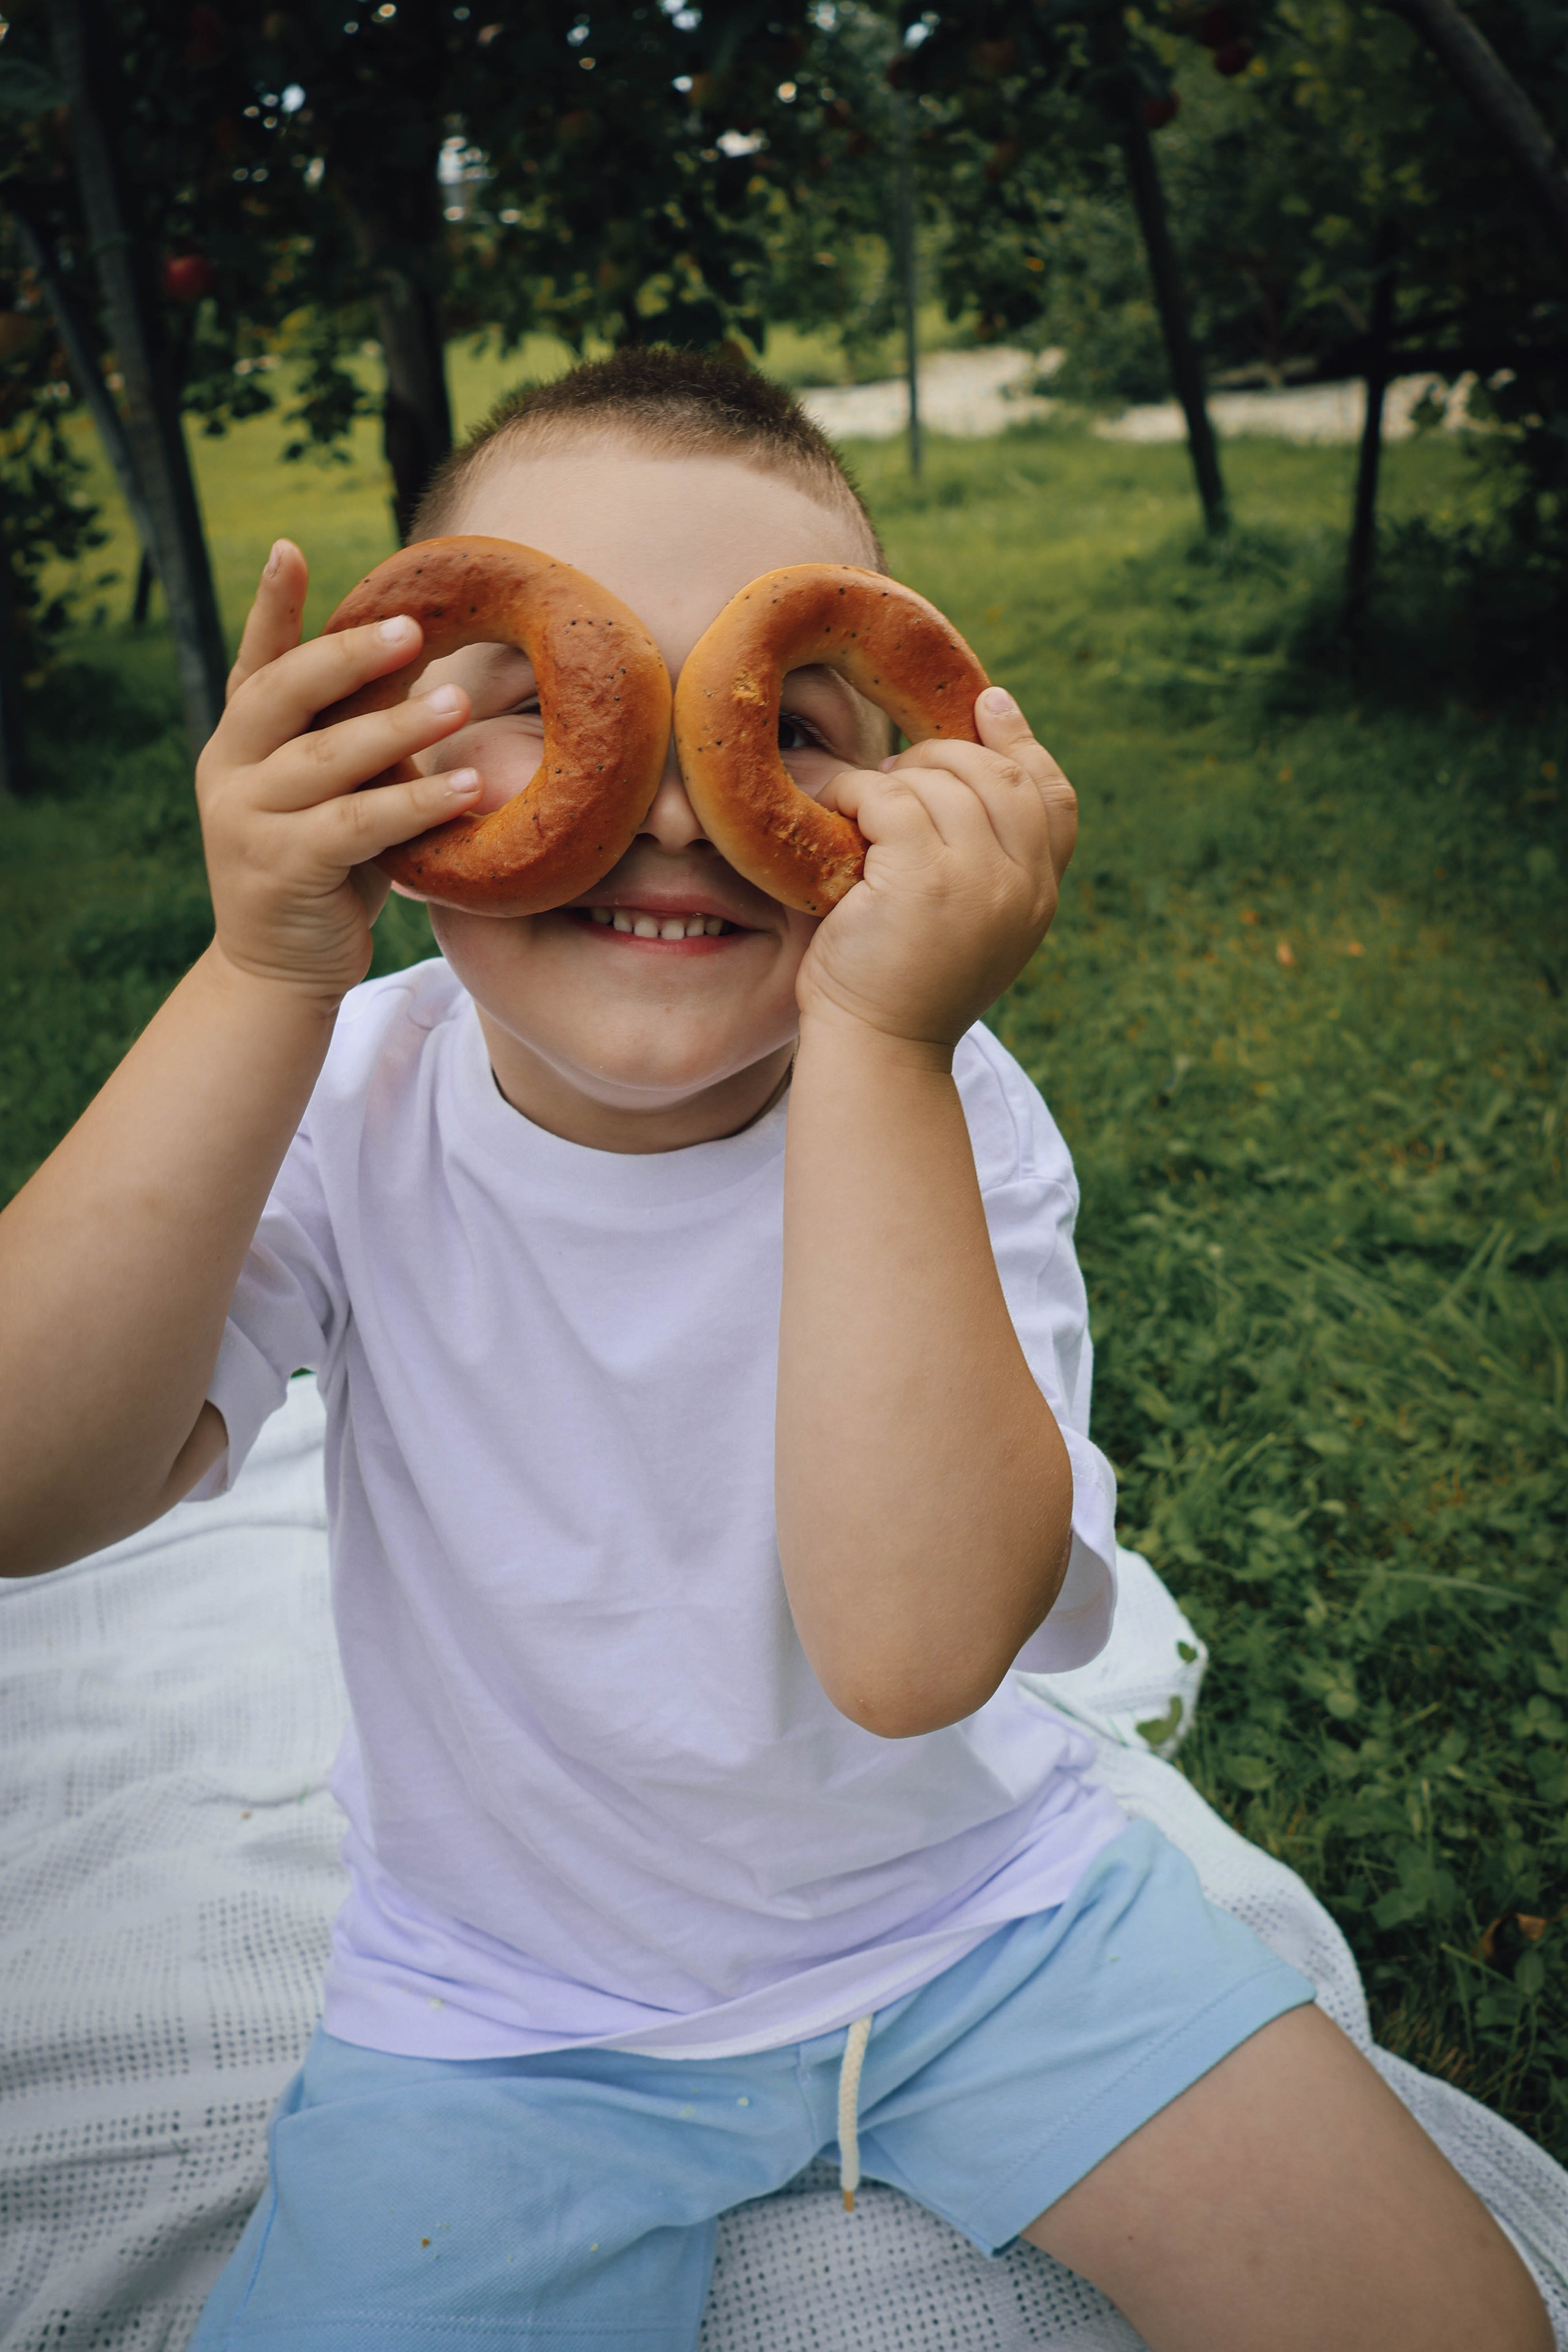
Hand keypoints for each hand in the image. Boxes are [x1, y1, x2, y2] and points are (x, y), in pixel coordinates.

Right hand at [196, 540, 482, 1003]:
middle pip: (284, 693)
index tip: (288, 548)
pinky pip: (355, 825)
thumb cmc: (326, 868)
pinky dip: (413, 804)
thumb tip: (418, 660)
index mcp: (241, 740)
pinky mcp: (280, 868)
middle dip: (348, 656)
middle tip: (412, 629)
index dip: (270, 606)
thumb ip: (353, 734)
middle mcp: (230, 769)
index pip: (256, 662)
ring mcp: (247, 819)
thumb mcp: (336, 791)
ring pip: (326, 758)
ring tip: (461, 700)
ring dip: (398, 727)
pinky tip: (466, 788)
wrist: (279, 970)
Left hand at [794, 686, 1077, 1054]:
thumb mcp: (963, 923)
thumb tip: (966, 758)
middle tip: (893, 776)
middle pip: (996, 776)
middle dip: (941, 758)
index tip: (988, 704)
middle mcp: (1022, 886)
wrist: (877, 1052)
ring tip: (861, 805)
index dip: (1021, 743)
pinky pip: (891, 799)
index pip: (1053, 798)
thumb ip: (982, 860)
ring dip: (892, 779)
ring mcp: (979, 881)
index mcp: (1038, 895)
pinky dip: (858, 796)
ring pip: (941, 781)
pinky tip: (839, 820)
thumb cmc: (899, 986)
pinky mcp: (924, 879)